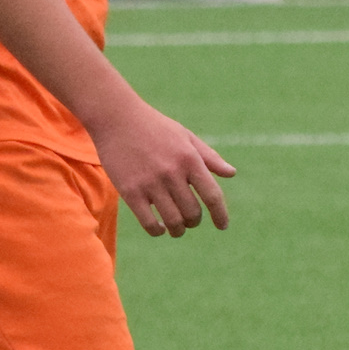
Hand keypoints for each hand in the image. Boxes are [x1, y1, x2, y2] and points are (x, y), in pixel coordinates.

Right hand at [88, 101, 235, 237]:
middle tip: (190, 220)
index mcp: (189, 159)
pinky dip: (158, 231)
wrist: (116, 118)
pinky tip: (159, 227)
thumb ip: (209, 157)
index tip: (223, 226)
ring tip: (176, 228)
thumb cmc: (154, 127)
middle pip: (192, 213)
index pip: (212, 195)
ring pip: (173, 222)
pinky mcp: (130, 191)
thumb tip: (232, 174)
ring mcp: (150, 183)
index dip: (220, 215)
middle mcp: (172, 172)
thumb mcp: (185, 136)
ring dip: (178, 230)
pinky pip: (149, 223)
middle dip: (194, 221)